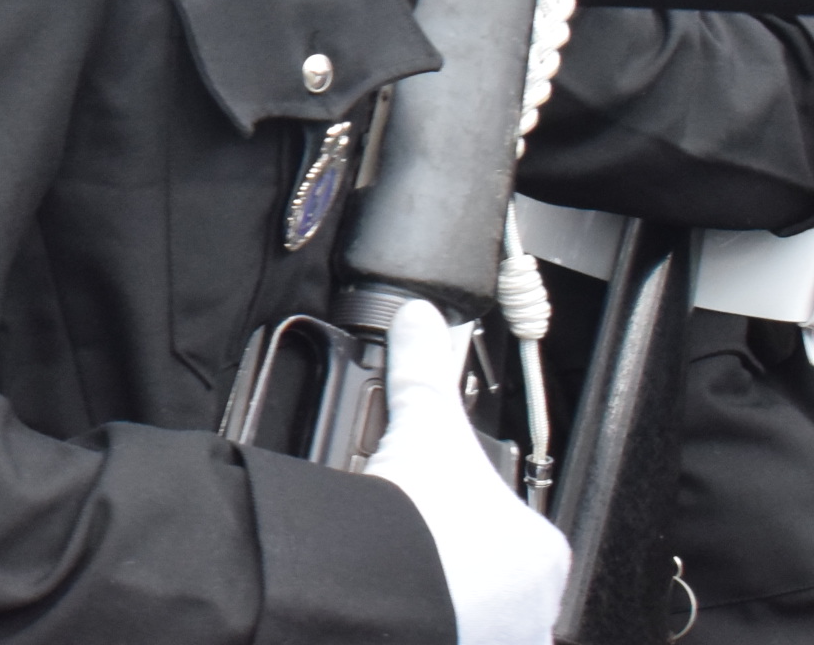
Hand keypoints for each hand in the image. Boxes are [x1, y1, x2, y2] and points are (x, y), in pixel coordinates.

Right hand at [361, 298, 569, 644]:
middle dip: (465, 570)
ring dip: (452, 605)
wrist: (387, 591)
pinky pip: (454, 638)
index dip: (474, 517)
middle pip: (502, 583)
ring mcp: (503, 641)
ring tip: (406, 581)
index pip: (518, 532)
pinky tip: (402, 610)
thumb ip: (423, 372)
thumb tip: (420, 318)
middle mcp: (538, 608)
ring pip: (483, 620)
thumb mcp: (425, 430)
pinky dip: (433, 627)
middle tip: (417, 550)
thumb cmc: (426, 523)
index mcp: (541, 550)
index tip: (438, 514)